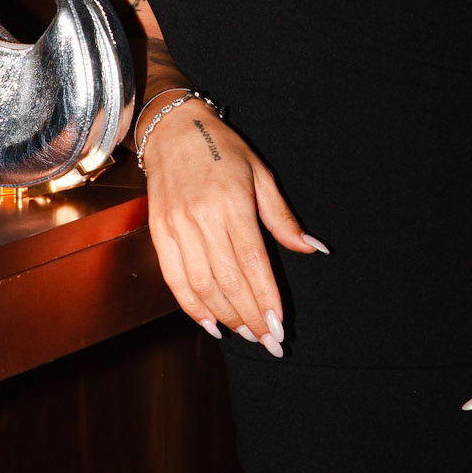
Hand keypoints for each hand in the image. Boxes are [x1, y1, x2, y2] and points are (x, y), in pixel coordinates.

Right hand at [140, 97, 327, 355]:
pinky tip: (211, 324)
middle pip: (228, 281)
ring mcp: (175, 227)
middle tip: (269, 342)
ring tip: (246, 335)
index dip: (266, 298)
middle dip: (250, 317)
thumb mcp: (261, 175)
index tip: (279, 326)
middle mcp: (201, 217)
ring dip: (225, 316)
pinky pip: (174, 279)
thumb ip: (283, 218)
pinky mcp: (158, 232)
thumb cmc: (223, 150)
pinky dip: (192, 307)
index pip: (252, 262)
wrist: (172, 129)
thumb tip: (313, 249)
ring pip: (201, 286)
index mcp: (231, 202)